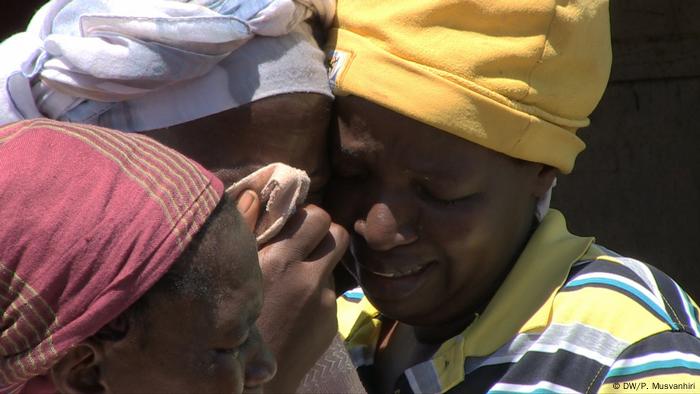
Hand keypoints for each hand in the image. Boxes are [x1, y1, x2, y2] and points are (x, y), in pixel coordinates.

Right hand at [236, 190, 347, 391]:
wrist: (247, 379)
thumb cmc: (229, 318)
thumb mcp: (231, 271)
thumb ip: (246, 229)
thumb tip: (254, 194)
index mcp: (277, 259)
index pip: (315, 216)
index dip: (307, 218)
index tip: (295, 225)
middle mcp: (305, 276)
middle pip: (337, 233)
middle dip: (324, 233)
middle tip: (308, 242)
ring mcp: (323, 300)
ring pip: (335, 262)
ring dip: (322, 261)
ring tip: (302, 272)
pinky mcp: (330, 320)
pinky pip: (330, 292)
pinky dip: (317, 293)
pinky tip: (297, 306)